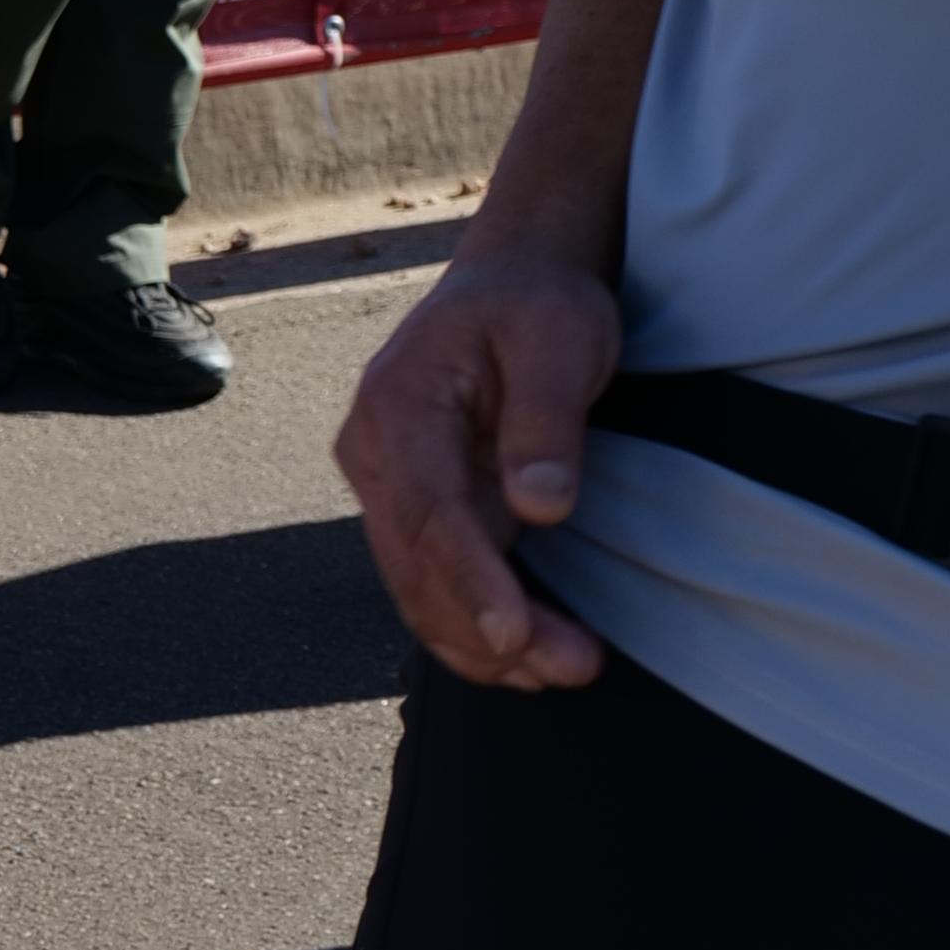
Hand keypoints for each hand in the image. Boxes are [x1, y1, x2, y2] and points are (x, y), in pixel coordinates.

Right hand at [334, 243, 622, 689]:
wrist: (513, 281)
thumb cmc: (537, 301)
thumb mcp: (561, 333)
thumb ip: (547, 416)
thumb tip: (540, 508)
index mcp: (398, 401)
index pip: (428, 509)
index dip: (469, 578)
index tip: (514, 633)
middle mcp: (375, 451)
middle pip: (416, 565)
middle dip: (488, 631)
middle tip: (574, 666)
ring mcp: (388, 485)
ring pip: (419, 589)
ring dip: (485, 644)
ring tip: (567, 668)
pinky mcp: (414, 509)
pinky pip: (432, 582)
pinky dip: (475, 625)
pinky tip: (530, 656)